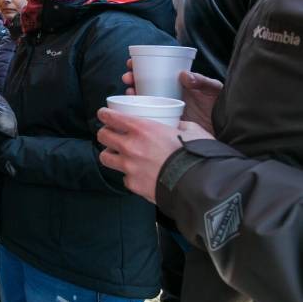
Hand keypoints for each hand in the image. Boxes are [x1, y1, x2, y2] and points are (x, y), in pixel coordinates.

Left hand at [97, 108, 214, 202]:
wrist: (199, 187)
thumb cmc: (197, 157)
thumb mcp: (192, 131)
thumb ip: (180, 126)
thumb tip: (179, 126)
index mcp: (142, 129)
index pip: (111, 117)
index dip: (104, 114)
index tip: (104, 114)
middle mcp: (131, 146)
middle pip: (103, 136)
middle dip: (105, 133)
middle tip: (111, 134)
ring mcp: (129, 167)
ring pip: (105, 158)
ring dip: (111, 154)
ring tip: (119, 155)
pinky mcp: (133, 184)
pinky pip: (124, 177)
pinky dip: (129, 175)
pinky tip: (138, 174)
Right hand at [120, 60, 221, 133]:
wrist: (224, 128)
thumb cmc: (220, 106)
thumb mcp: (213, 90)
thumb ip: (201, 81)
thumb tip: (183, 75)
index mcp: (177, 82)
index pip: (155, 70)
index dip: (140, 65)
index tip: (131, 63)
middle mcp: (168, 93)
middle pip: (144, 83)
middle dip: (132, 78)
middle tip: (127, 78)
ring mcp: (165, 106)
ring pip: (143, 98)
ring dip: (132, 93)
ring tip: (130, 91)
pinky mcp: (164, 120)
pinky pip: (147, 114)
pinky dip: (137, 111)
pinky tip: (132, 109)